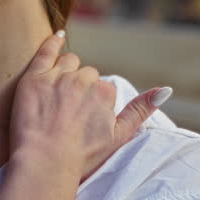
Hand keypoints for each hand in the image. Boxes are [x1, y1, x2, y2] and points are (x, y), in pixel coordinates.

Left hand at [9, 31, 169, 180]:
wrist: (45, 163)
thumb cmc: (82, 155)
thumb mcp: (119, 136)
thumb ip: (141, 110)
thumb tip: (165, 89)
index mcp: (105, 92)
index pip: (102, 87)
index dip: (94, 102)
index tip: (84, 118)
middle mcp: (83, 79)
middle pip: (86, 73)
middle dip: (81, 86)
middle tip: (68, 109)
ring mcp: (57, 76)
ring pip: (68, 61)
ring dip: (66, 71)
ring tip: (57, 92)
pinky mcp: (34, 76)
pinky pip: (46, 51)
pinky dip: (52, 43)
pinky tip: (56, 36)